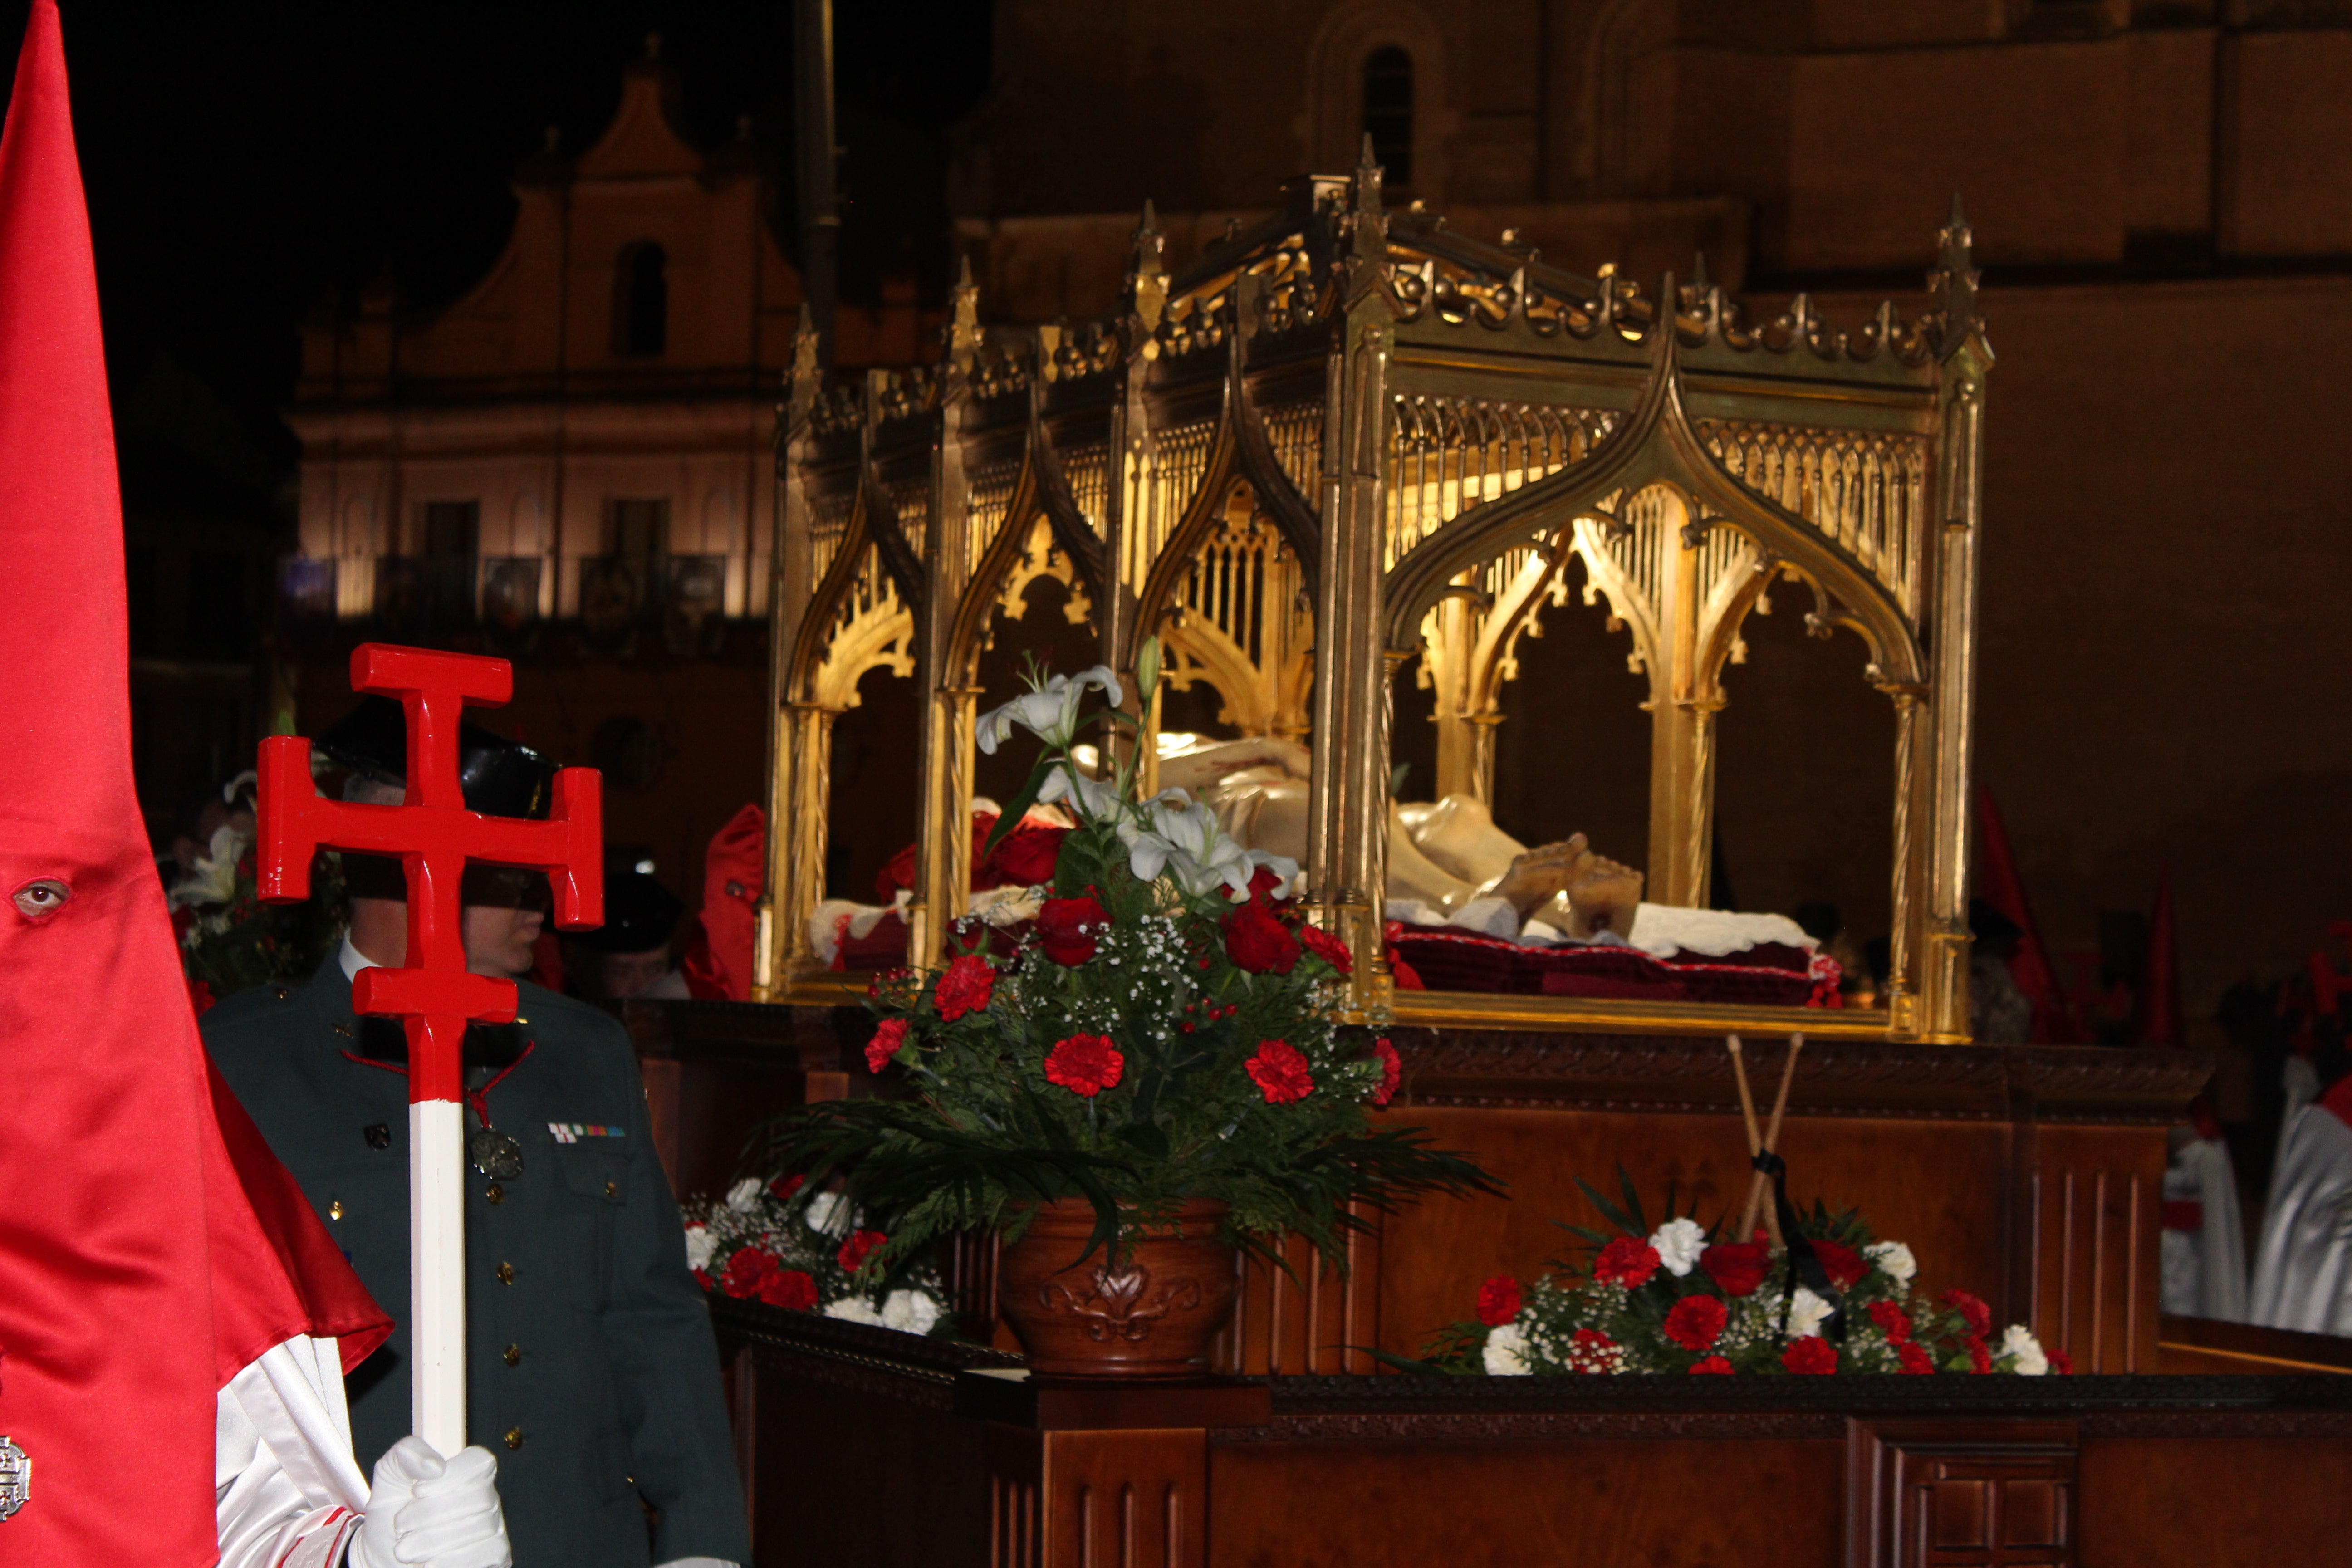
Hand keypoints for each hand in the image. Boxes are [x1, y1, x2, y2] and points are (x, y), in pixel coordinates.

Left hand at [348, 1438, 512, 1567]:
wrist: (382, 1555)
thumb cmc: (391, 1513)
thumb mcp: (389, 1475)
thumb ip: (408, 1454)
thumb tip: (435, 1465)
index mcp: (466, 1472)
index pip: (480, 1462)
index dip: (451, 1476)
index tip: (417, 1491)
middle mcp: (485, 1497)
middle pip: (480, 1497)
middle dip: (431, 1515)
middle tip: (401, 1525)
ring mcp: (493, 1527)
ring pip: (480, 1528)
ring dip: (433, 1541)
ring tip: (405, 1548)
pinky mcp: (494, 1556)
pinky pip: (487, 1554)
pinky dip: (451, 1561)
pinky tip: (429, 1563)